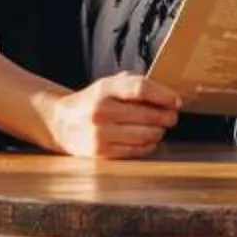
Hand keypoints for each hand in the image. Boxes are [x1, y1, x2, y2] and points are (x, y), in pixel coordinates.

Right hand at [39, 73, 181, 159]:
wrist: (61, 123)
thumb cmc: (92, 102)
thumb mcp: (107, 84)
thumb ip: (133, 84)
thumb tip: (166, 92)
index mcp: (104, 89)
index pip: (140, 88)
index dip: (163, 95)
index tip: (176, 101)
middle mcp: (101, 110)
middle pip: (147, 115)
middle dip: (166, 116)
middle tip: (172, 116)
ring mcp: (100, 133)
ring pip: (145, 135)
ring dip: (159, 132)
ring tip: (160, 128)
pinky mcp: (101, 152)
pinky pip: (136, 150)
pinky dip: (148, 145)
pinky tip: (149, 140)